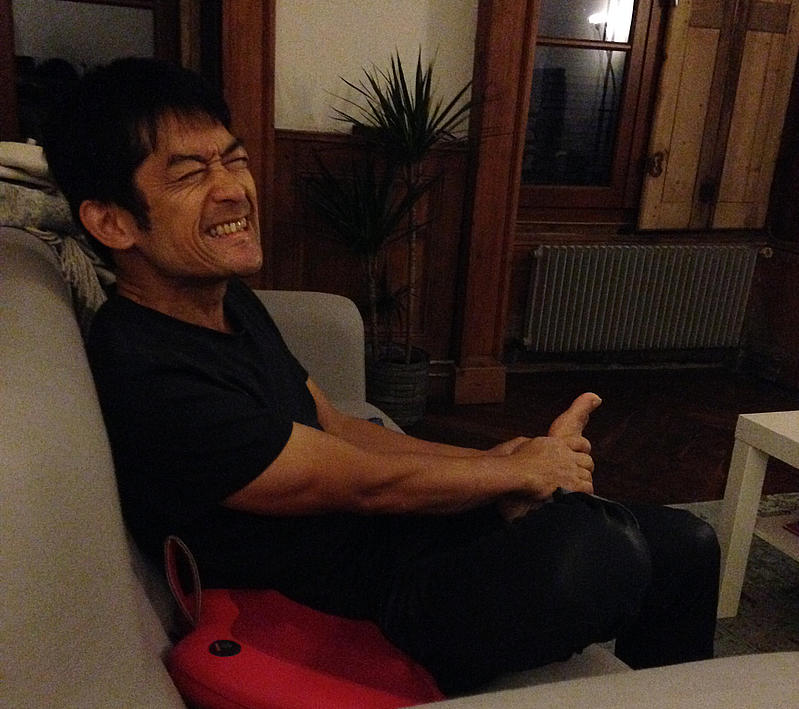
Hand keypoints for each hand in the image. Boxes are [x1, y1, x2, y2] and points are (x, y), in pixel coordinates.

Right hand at [498, 392, 600, 521]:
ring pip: (588, 475)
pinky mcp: (571, 484)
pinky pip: (587, 488)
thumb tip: (530, 443)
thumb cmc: (516, 461)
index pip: (580, 443)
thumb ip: (534, 444)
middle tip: (580, 476)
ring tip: (579, 488)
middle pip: (588, 461)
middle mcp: (566, 455)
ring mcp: (570, 469)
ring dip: (584, 482)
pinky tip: (579, 495)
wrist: (517, 473)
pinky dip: (585, 492)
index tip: (581, 456)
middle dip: (586, 469)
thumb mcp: (526, 445)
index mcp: (557, 444)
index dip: (584, 450)